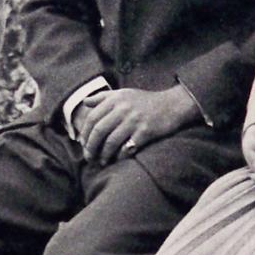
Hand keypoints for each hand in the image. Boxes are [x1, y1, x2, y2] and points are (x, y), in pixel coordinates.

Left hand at [78, 84, 195, 165]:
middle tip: (88, 157)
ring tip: (102, 161)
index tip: (83, 144)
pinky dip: (119, 156)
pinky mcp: (145, 132)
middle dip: (91, 147)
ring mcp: (135, 120)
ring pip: (111, 142)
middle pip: (99, 131)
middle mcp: (123, 108)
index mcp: (116, 99)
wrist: (172, 105)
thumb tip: (85, 102)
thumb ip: (103, 97)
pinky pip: (127, 148)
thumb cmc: (145, 101)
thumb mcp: (124, 93)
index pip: (92, 118)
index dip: (85, 133)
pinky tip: (117, 159)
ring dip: (103, 155)